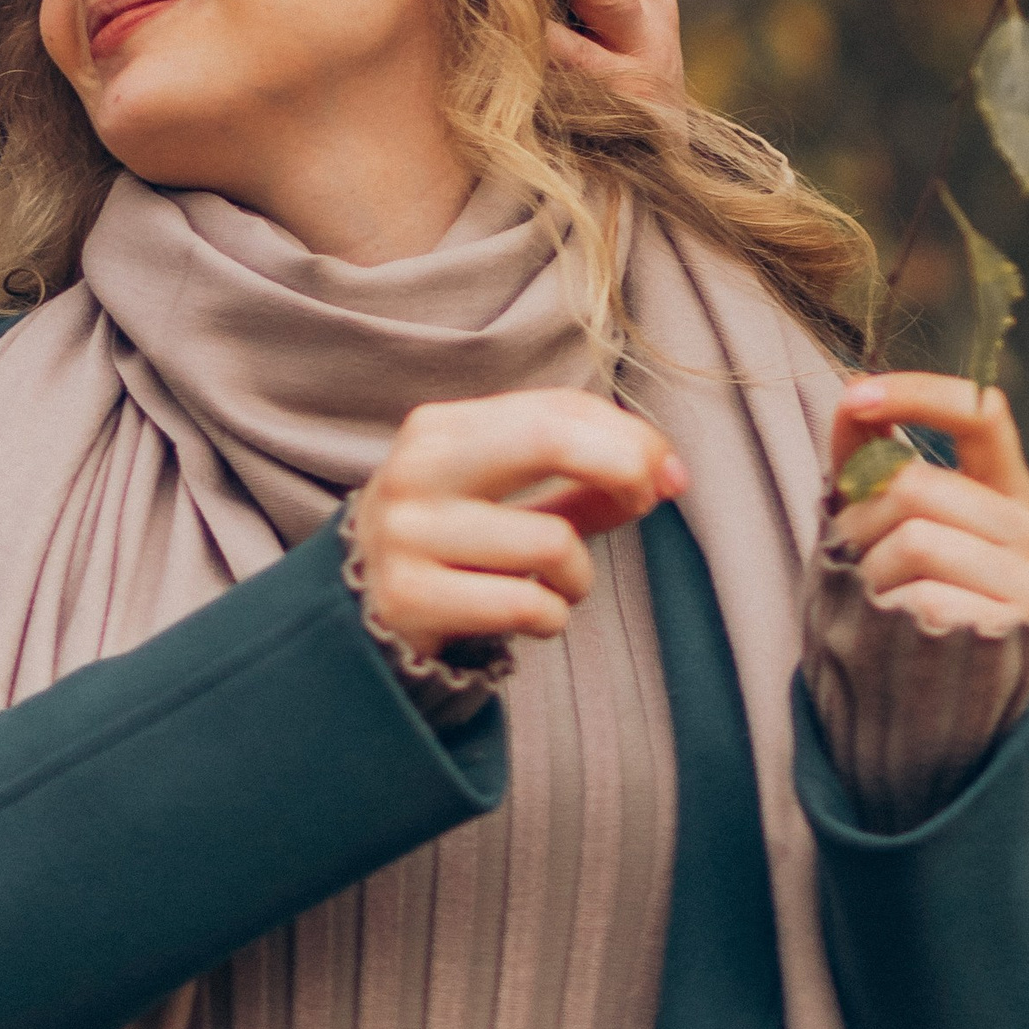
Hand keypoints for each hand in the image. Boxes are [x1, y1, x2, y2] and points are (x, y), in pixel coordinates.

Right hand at [350, 390, 685, 662]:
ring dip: (579, 576)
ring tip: (555, 585)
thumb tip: (669, 474)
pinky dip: (550, 618)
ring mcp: (406, 535)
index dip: (632, 438)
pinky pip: (527, 606)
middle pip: (549, 438)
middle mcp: (417, 471)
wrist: (358, 609)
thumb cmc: (457, 542)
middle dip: (622, 467)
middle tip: (646, 501)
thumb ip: (585, 476)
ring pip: (552, 543)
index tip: (667, 474)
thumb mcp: (510, 494)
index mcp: (442, 428)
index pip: (558, 409)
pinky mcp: (408, 599)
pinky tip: (526, 615)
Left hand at [827, 375, 1028, 637]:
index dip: (918, 394)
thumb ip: (872, 460)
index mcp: (1008, 493)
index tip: (857, 396)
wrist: (924, 708)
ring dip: (866, 570)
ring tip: (870, 599)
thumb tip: (851, 395)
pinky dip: (887, 613)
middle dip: (859, 520)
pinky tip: (893, 631)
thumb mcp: (889, 523)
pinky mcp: (1010, 629)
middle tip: (848, 559)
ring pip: (914, 539)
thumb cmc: (904, 601)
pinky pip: (920, 596)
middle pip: (917, 486)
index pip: (982, 413)